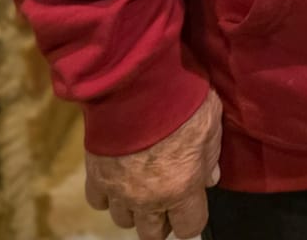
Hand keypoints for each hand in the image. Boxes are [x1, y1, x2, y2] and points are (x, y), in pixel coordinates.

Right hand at [83, 88, 222, 238]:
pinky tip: (119, 177)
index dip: (192, 216)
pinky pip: (99, 201)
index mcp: (181, 187)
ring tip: (143, 186)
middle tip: (168, 198)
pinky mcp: (96, 175)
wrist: (136, 82)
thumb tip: (209, 179)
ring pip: (125, 220)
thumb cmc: (180, 99)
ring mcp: (119, 189)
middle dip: (162, 219)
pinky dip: (108, 194)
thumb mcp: (210, 122)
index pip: (189, 227)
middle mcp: (148, 198)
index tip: (193, 203)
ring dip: (135, 208)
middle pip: (152, 233)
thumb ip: (210, 156)